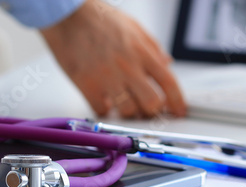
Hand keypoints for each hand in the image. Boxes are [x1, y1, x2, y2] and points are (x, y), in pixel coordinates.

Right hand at [40, 0, 185, 117]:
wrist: (67, 16)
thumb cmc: (97, 19)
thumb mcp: (134, 27)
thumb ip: (153, 48)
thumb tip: (167, 64)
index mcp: (142, 52)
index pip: (169, 82)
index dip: (178, 101)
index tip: (179, 111)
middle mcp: (128, 66)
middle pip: (152, 103)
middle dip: (152, 110)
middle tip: (147, 109)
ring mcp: (108, 78)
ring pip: (128, 111)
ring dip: (129, 112)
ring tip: (124, 103)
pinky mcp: (88, 86)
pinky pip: (103, 111)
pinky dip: (106, 110)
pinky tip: (105, 101)